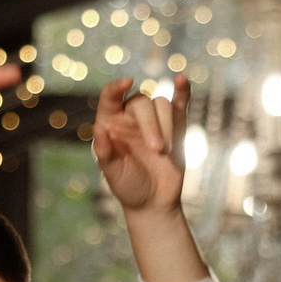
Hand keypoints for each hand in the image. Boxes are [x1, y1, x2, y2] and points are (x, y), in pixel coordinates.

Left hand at [92, 76, 188, 216]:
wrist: (154, 201)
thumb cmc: (129, 187)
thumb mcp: (113, 173)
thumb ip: (104, 152)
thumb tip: (97, 128)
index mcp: (111, 123)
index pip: (110, 97)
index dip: (116, 87)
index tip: (127, 83)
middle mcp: (131, 117)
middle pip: (142, 102)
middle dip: (152, 125)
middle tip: (157, 151)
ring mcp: (154, 120)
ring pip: (161, 104)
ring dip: (167, 126)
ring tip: (165, 153)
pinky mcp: (175, 125)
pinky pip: (178, 103)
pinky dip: (182, 92)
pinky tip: (182, 80)